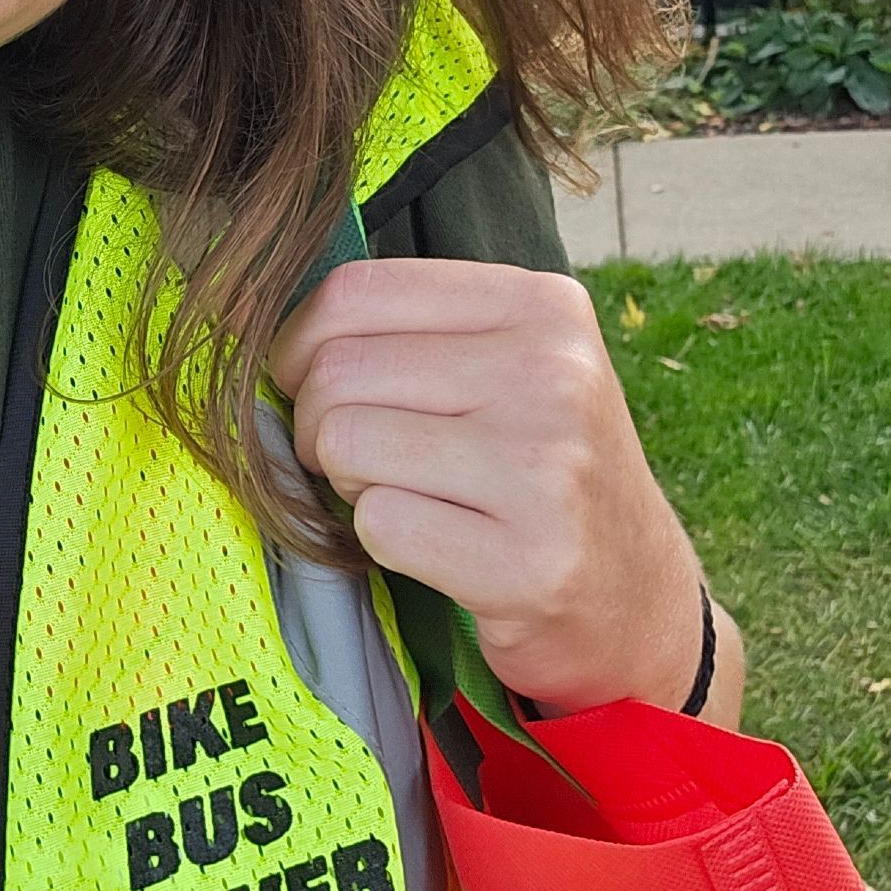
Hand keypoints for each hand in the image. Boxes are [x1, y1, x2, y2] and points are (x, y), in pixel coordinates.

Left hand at [267, 257, 742, 722]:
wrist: (635, 599)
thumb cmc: (539, 468)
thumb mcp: (506, 365)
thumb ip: (406, 330)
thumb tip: (255, 323)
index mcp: (542, 305)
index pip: (353, 291)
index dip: (297, 344)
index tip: (306, 384)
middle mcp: (552, 373)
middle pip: (336, 372)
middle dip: (318, 424)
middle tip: (367, 460)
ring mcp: (545, 468)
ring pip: (344, 444)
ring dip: (349, 483)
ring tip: (411, 496)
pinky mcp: (527, 562)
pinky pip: (377, 525)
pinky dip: (380, 541)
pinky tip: (438, 546)